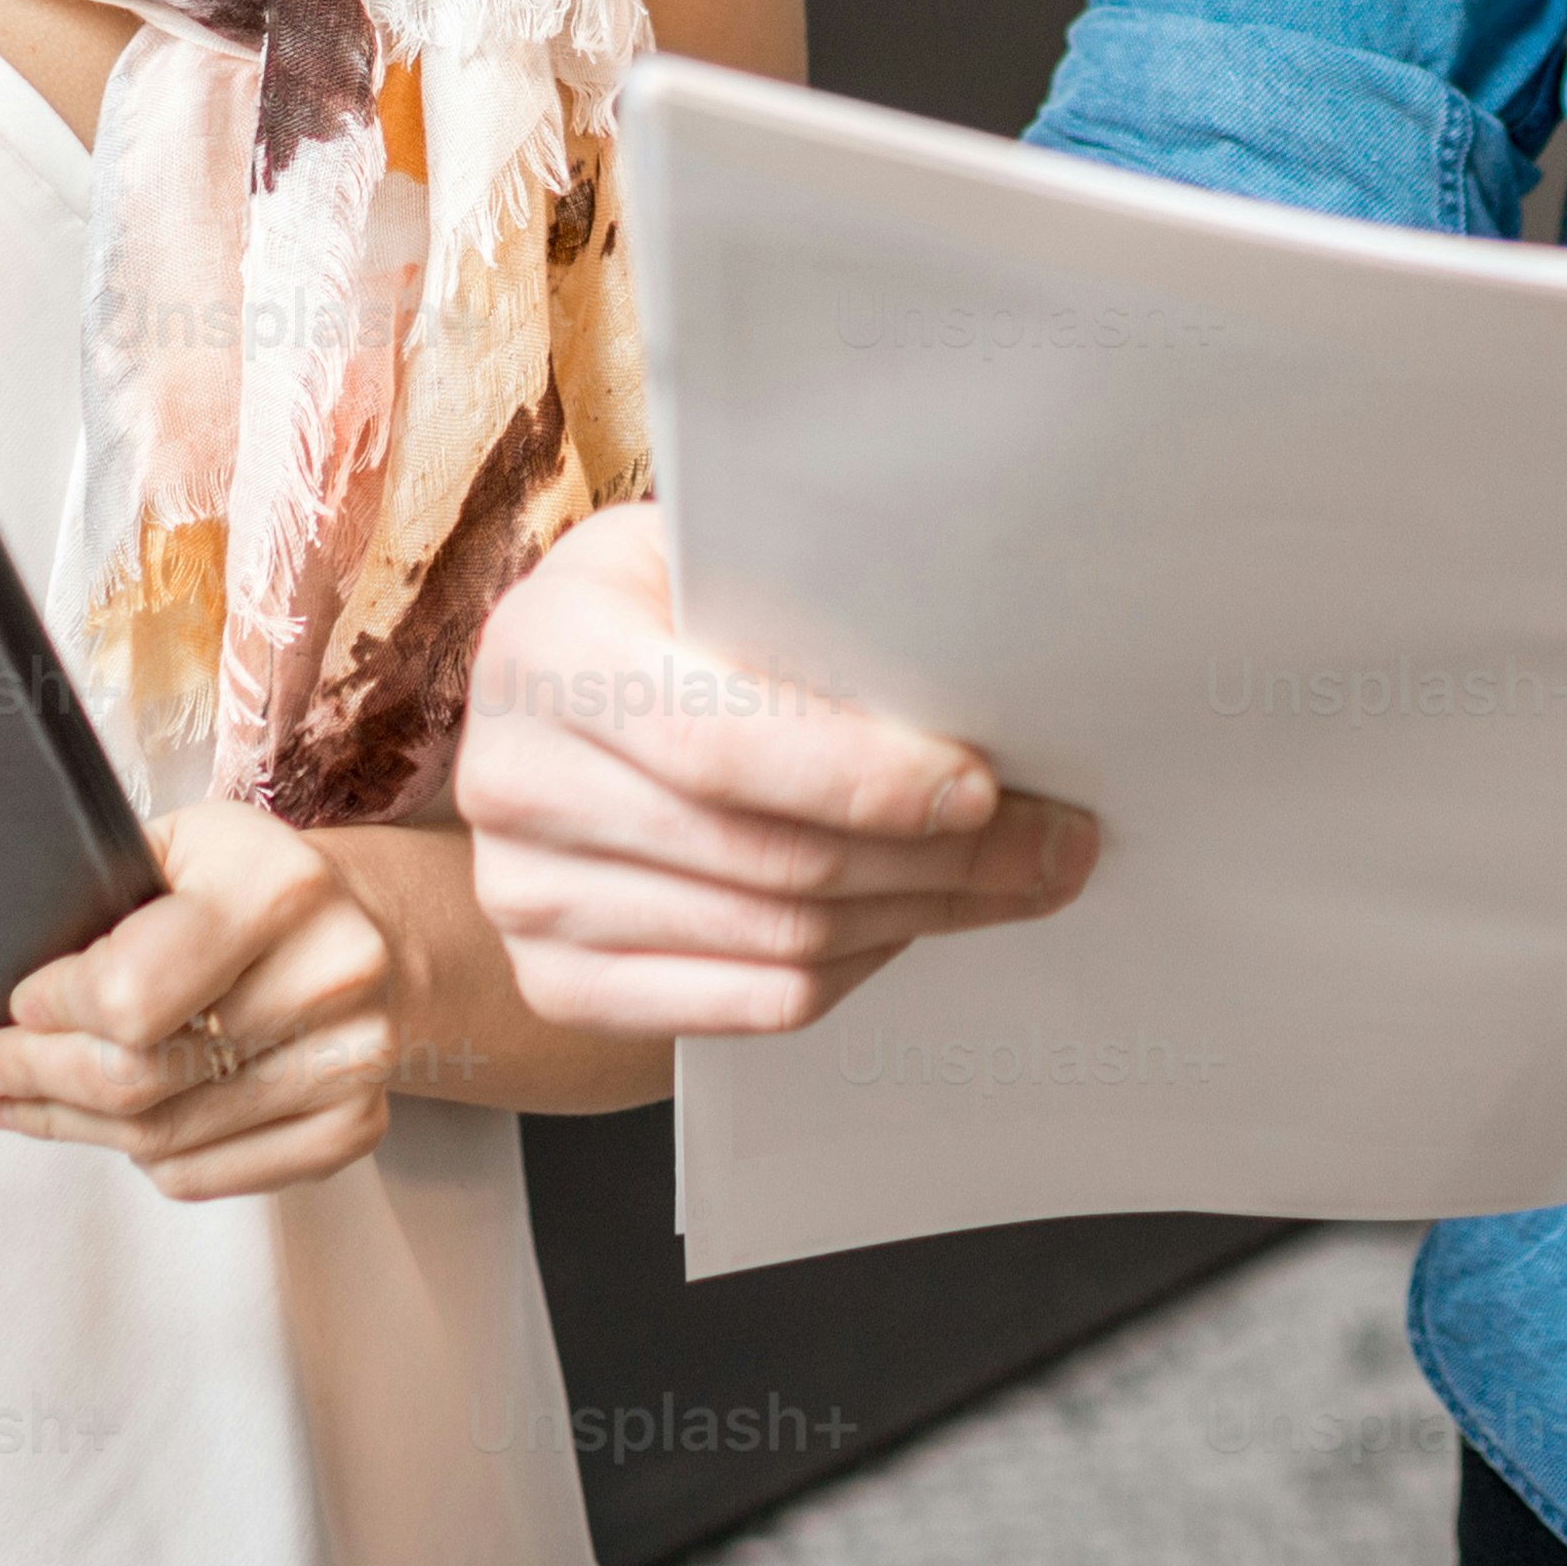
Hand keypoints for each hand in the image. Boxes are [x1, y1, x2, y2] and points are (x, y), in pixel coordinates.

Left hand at [0, 809, 409, 1199]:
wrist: (368, 930)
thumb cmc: (249, 888)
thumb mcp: (180, 849)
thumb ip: (103, 905)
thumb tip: (11, 994)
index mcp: (278, 884)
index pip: (127, 991)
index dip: (52, 1010)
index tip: (15, 1008)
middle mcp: (332, 973)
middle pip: (137, 1077)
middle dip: (36, 1078)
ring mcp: (352, 1060)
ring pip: (161, 1139)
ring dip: (73, 1126)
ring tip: (22, 1102)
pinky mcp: (353, 1126)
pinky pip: (205, 1175)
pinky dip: (145, 1159)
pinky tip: (114, 1126)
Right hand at [455, 503, 1096, 1037]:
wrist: (553, 704)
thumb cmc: (665, 611)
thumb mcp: (707, 560)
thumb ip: (805, 599)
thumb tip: (985, 665)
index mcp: (550, 643)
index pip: (721, 744)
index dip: (863, 779)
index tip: (981, 787)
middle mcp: (514, 776)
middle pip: (768, 858)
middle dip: (937, 859)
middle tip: (1052, 844)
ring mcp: (524, 894)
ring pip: (776, 941)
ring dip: (917, 916)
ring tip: (1009, 880)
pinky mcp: (555, 982)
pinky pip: (748, 1005)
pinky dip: (853, 969)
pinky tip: (908, 921)